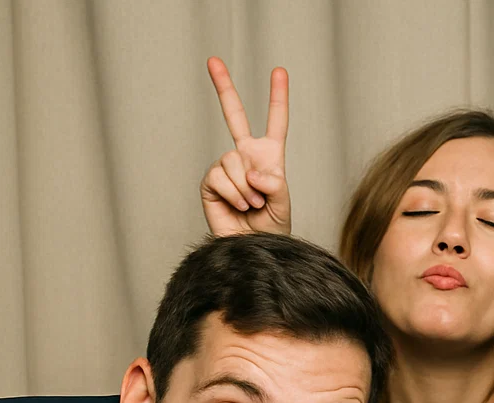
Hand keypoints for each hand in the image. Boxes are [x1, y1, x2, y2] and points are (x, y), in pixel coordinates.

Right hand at [200, 58, 291, 235]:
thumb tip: (255, 172)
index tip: (279, 71)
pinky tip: (239, 206)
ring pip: (232, 160)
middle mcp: (245, 157)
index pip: (275, 124)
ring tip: (253, 205)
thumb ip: (276, 185)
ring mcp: (226, 167)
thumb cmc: (271, 230)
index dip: (278, 98)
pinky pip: (220, 176)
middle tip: (212, 60)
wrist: (252, 251)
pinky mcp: (210, 181)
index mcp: (269, 158)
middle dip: (223, 87)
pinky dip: (234, 194)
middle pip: (233, 116)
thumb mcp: (283, 206)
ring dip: (246, 188)